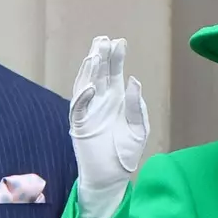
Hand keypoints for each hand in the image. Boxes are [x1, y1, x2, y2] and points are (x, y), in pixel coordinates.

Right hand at [69, 36, 148, 217]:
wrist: (112, 178)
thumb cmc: (126, 154)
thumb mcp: (139, 129)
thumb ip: (136, 106)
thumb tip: (133, 81)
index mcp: (116, 100)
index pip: (114, 73)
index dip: (116, 58)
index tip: (120, 42)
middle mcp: (100, 102)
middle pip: (98, 74)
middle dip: (100, 56)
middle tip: (104, 40)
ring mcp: (88, 112)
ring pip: (84, 85)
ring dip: (88, 70)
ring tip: (95, 55)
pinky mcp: (79, 125)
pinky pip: (78, 108)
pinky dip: (82, 96)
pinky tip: (91, 86)